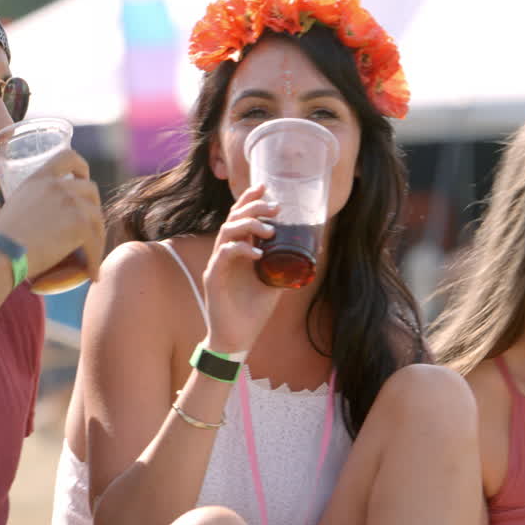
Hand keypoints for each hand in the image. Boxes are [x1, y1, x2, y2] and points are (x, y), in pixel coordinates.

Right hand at [0, 148, 102, 282]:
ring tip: (91, 256)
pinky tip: (91, 274)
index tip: (84, 178)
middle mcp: (58, 185)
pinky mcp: (80, 224)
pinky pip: (95, 242)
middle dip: (93, 208)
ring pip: (97, 218)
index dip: (81, 167)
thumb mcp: (11, 208)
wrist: (1, 253)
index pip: (68, 157)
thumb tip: (31, 219)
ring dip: (97, 237)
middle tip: (88, 227)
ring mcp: (71, 203)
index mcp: (39, 178)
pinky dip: (95, 260)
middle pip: (90, 189)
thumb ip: (27, 205)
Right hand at [200, 184, 282, 351]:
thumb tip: (311, 250)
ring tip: (270, 230)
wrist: (237, 337)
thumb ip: (284, 265)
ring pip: (227, 232)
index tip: (265, 187)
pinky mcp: (213, 278)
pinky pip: (224, 256)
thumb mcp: (274, 282)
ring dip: (248, 226)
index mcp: (238, 251)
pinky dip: (240, 250)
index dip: (249, 200)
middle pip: (233, 219)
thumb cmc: (253, 311)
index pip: (240, 218)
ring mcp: (217, 264)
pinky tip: (257, 254)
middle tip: (275, 208)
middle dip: (254, 208)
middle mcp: (225, 253)